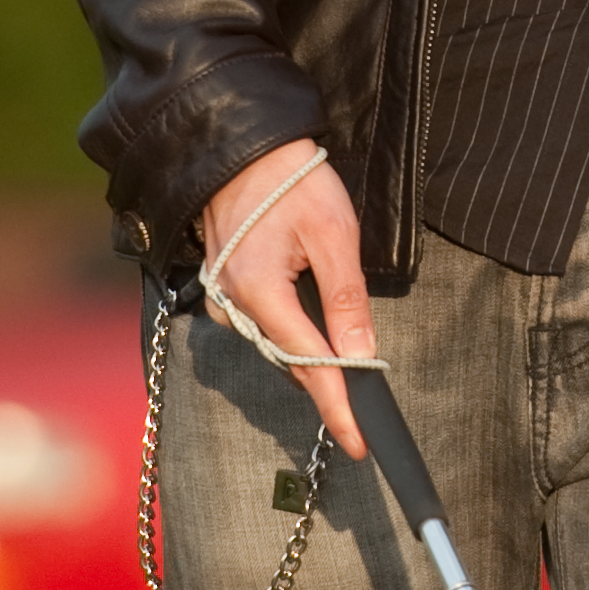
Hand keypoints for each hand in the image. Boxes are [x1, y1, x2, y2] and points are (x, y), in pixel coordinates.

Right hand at [199, 141, 376, 454]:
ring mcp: (221, 300)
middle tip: (367, 402)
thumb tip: (362, 355)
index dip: (337, 406)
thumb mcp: (334, 234)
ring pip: (278, 345)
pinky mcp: (222, 290)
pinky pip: (263, 325)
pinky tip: (310, 312)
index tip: (359, 441)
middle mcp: (232, 306)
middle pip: (292, 360)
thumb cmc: (291, 180)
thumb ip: (347, 300)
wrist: (240, 148)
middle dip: (329, 380)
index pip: (307, 365)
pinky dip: (291, 330)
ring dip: (310, 351)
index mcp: (259, 293)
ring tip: (342, 349)